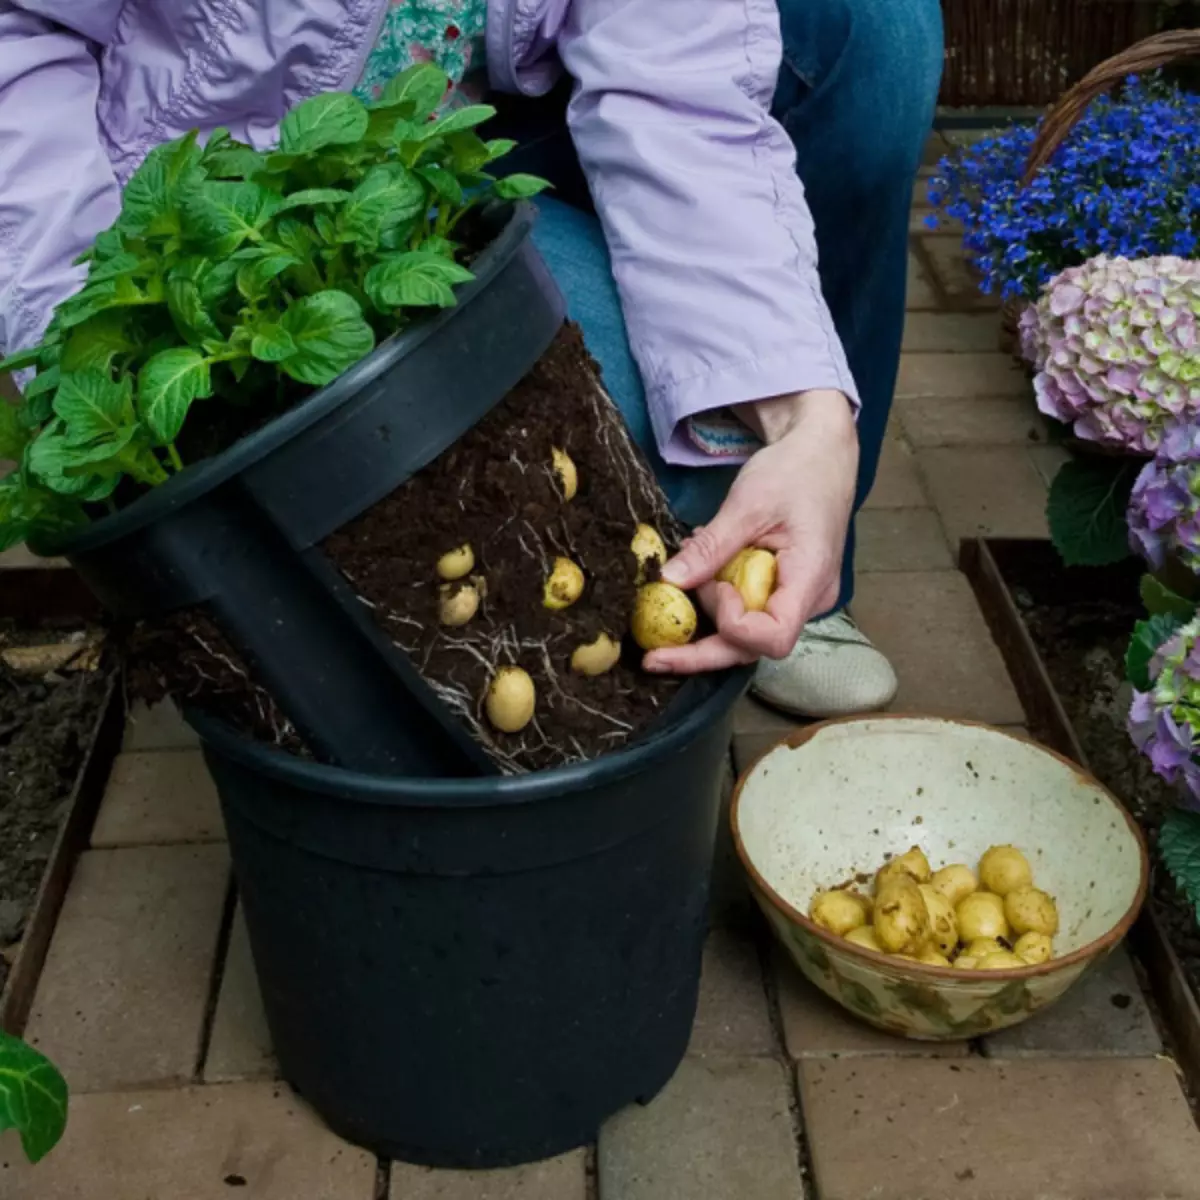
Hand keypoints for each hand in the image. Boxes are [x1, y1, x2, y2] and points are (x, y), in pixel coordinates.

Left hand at [645, 390, 857, 674]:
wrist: (820, 455)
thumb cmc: (795, 471)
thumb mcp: (748, 504)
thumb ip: (711, 548)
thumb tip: (669, 581)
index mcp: (811, 579)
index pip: (773, 637)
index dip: (735, 626)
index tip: (717, 587)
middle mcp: (809, 601)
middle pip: (753, 648)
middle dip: (701, 652)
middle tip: (651, 656)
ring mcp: (798, 600)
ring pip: (747, 636)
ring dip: (707, 622)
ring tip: (677, 590)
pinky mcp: (783, 593)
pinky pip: (748, 613)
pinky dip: (717, 603)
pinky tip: (697, 581)